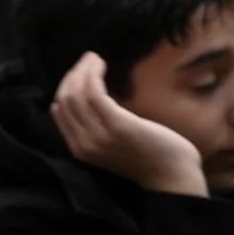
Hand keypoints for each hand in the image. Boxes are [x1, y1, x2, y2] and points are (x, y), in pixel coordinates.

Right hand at [50, 52, 207, 196]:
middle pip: (65, 99)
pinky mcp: (117, 124)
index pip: (60, 109)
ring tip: (93, 58)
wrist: (173, 175)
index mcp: (79, 149)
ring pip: (77, 93)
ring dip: (83, 70)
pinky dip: (94, 74)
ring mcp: (99, 135)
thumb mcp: (109, 145)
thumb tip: (73, 99)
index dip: (65, 85)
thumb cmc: (147, 156)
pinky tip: (101, 64)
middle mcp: (83, 143)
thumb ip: (92, 127)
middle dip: (73, 74)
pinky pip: (94, 93)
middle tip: (87, 59)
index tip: (78, 71)